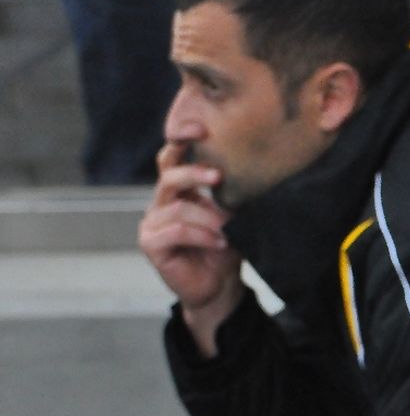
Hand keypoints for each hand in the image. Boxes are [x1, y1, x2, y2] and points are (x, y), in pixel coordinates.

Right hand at [138, 142, 243, 356]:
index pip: (173, 156)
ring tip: (227, 228)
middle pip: (169, 176)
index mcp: (179, 190)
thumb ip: (232, 194)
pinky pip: (176, 231)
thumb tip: (252, 169)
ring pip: (177, 208)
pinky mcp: (151, 244)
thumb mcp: (233, 216)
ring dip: (207, 217)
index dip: (182, 139)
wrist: (220, 287)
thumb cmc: (226, 248)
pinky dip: (201, 235)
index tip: (201, 128)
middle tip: (219, 176)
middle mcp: (162, 202)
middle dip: (194, 173)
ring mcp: (153, 223)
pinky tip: (221, 243)